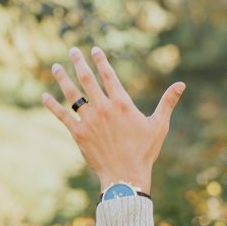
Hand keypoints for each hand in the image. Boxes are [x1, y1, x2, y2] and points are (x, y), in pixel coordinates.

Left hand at [42, 46, 184, 194]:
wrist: (126, 175)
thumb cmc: (145, 151)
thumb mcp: (159, 125)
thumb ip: (168, 102)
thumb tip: (182, 84)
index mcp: (122, 103)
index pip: (108, 75)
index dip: (101, 60)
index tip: (95, 49)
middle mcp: (103, 108)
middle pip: (87, 79)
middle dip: (79, 62)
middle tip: (72, 50)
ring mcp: (89, 120)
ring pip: (72, 94)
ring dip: (63, 78)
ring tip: (56, 67)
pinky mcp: (78, 133)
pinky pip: (62, 116)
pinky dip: (52, 105)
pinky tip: (44, 96)